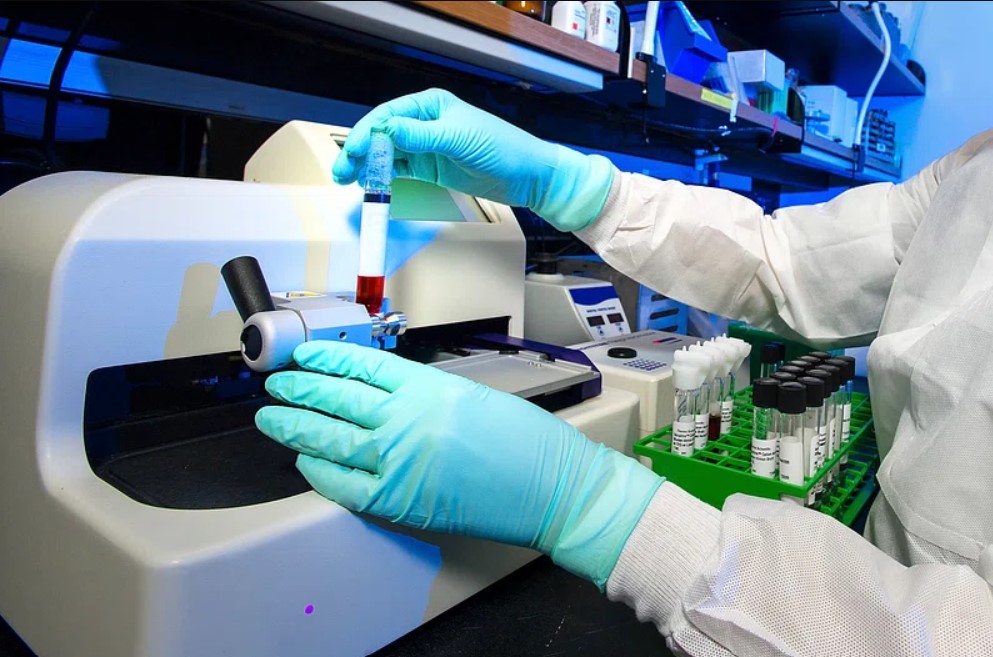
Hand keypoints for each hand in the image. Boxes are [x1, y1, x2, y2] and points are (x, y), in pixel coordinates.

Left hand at [255, 341, 661, 588]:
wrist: (553, 487)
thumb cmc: (526, 443)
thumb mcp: (472, 396)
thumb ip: (423, 393)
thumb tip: (380, 396)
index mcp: (428, 386)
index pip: (361, 364)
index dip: (326, 358)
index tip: (305, 355)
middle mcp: (407, 419)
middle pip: (336, 398)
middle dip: (300, 388)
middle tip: (277, 382)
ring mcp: (400, 460)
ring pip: (331, 438)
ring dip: (295, 426)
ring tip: (272, 417)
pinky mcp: (401, 500)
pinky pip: (345, 484)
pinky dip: (319, 472)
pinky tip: (304, 461)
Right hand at [332, 88, 614, 232]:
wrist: (527, 176)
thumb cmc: (502, 148)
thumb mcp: (459, 139)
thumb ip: (421, 136)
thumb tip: (387, 130)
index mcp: (430, 105)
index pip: (388, 116)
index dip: (367, 134)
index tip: (353, 151)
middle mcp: (424, 122)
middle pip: (381, 135)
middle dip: (360, 151)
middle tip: (343, 171)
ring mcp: (425, 146)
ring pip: (386, 154)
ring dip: (366, 166)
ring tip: (348, 180)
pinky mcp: (430, 167)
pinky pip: (398, 169)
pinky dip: (382, 177)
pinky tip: (369, 184)